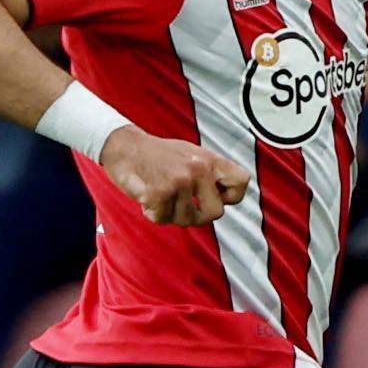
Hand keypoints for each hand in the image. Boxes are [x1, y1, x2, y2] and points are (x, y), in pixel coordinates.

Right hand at [100, 123, 250, 226]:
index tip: (216, 196)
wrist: (125, 147)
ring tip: (161, 193)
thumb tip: (229, 199)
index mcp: (209, 160)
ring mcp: (179, 182)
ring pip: (186, 220)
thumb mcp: (192, 155)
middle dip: (198, 215)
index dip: (231, 196)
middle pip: (216, 213)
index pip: (242, 182)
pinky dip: (153, 213)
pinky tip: (148, 196)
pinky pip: (163, 220)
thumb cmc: (159, 155)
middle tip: (181, 204)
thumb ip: (211, 175)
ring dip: (171, 213)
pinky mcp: (159, 194)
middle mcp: (198, 170)